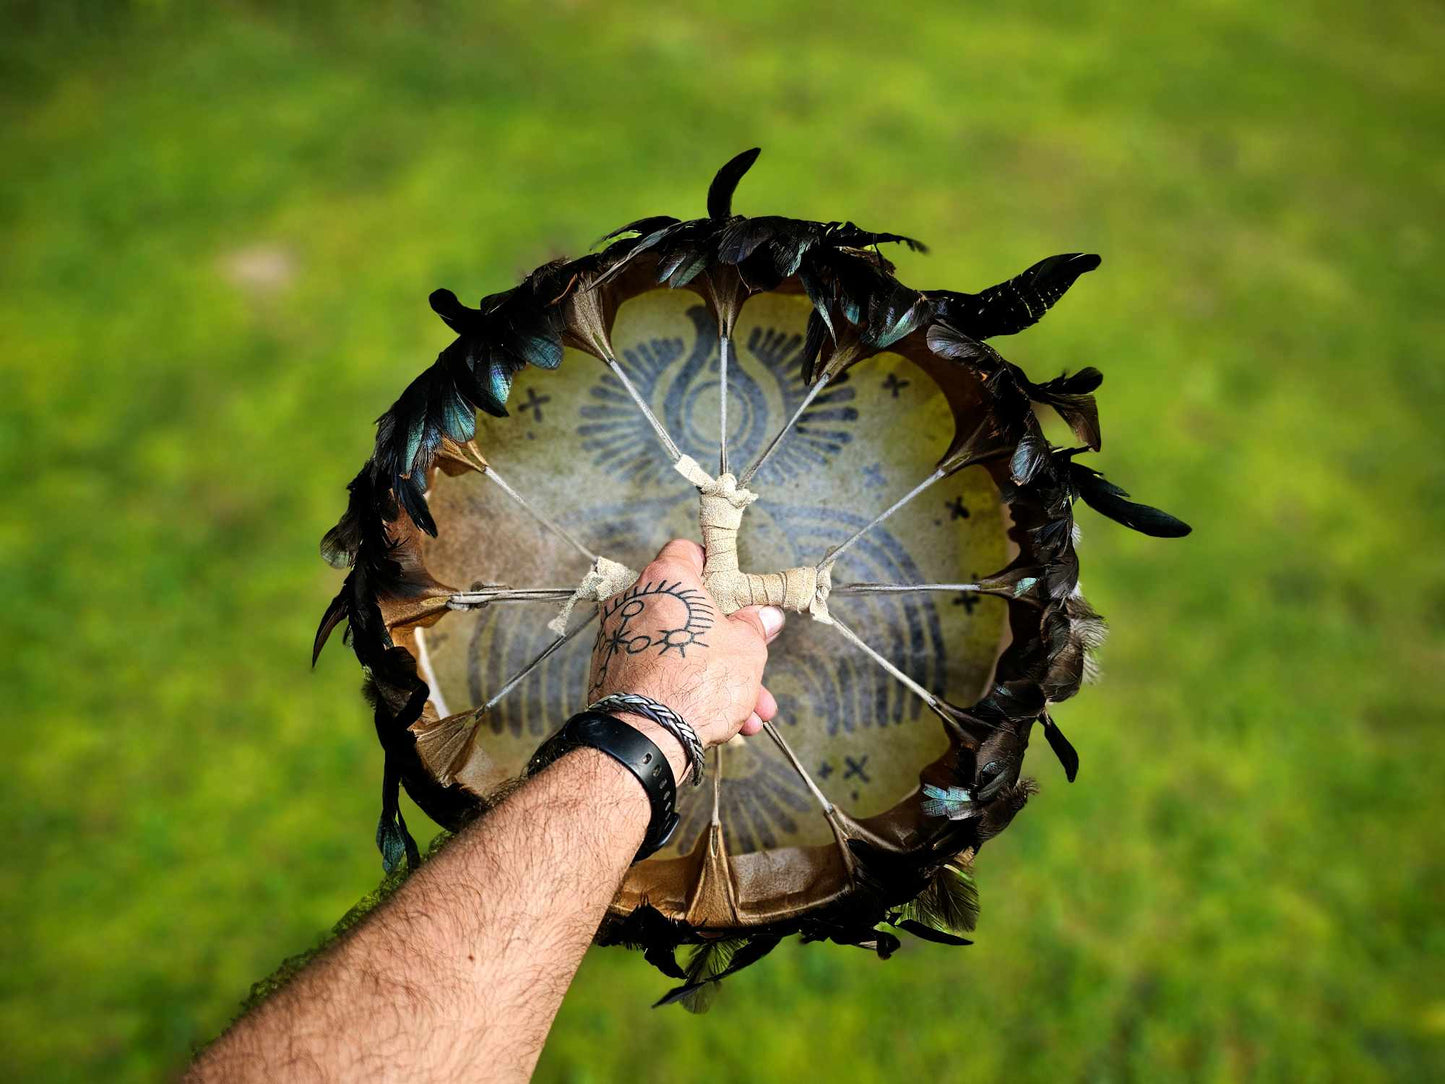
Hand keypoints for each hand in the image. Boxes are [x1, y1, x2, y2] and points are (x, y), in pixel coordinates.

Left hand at [586, 539, 782, 764]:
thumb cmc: (698, 681)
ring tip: (751, 712)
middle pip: (689, 613)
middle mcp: (633, 600)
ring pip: (677, 650)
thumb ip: (755, 626)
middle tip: (755, 668)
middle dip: (728, 645)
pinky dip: (686, 691)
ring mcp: (617, 638)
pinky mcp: (610, 672)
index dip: (713, 567)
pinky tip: (721, 724)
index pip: (687, 552)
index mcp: (666, 578)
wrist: (645, 738)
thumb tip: (765, 615)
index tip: (733, 591)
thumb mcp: (746, 649)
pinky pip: (657, 673)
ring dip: (716, 678)